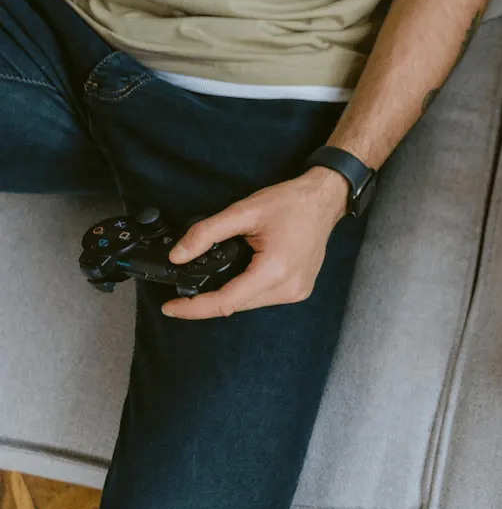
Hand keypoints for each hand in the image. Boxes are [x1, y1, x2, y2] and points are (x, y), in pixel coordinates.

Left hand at [160, 168, 348, 318]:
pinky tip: (238, 276)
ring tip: (209, 280)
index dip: (194, 308)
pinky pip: (264, 298)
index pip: (226, 301)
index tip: (170, 307)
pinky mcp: (300, 290)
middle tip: (182, 292)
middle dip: (207, 301)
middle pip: (236, 305)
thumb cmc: (291, 202)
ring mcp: (297, 292)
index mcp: (275, 270)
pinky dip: (245, 291)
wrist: (325, 200)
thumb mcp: (244, 211)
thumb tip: (178, 255)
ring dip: (227, 295)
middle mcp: (289, 288)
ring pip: (249, 304)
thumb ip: (206, 233)